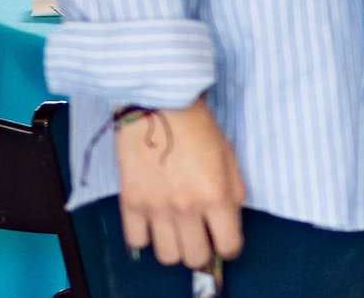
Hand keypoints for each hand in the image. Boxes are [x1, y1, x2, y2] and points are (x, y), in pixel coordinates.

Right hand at [111, 98, 244, 268]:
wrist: (158, 104)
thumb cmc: (197, 125)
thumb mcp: (228, 155)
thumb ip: (233, 191)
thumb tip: (229, 219)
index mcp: (216, 194)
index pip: (228, 245)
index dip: (230, 245)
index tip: (225, 239)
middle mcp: (186, 207)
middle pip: (195, 258)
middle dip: (203, 250)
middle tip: (201, 234)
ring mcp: (155, 208)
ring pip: (167, 257)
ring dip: (175, 246)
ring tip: (177, 229)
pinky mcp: (130, 203)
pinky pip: (137, 242)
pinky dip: (146, 237)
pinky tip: (154, 220)